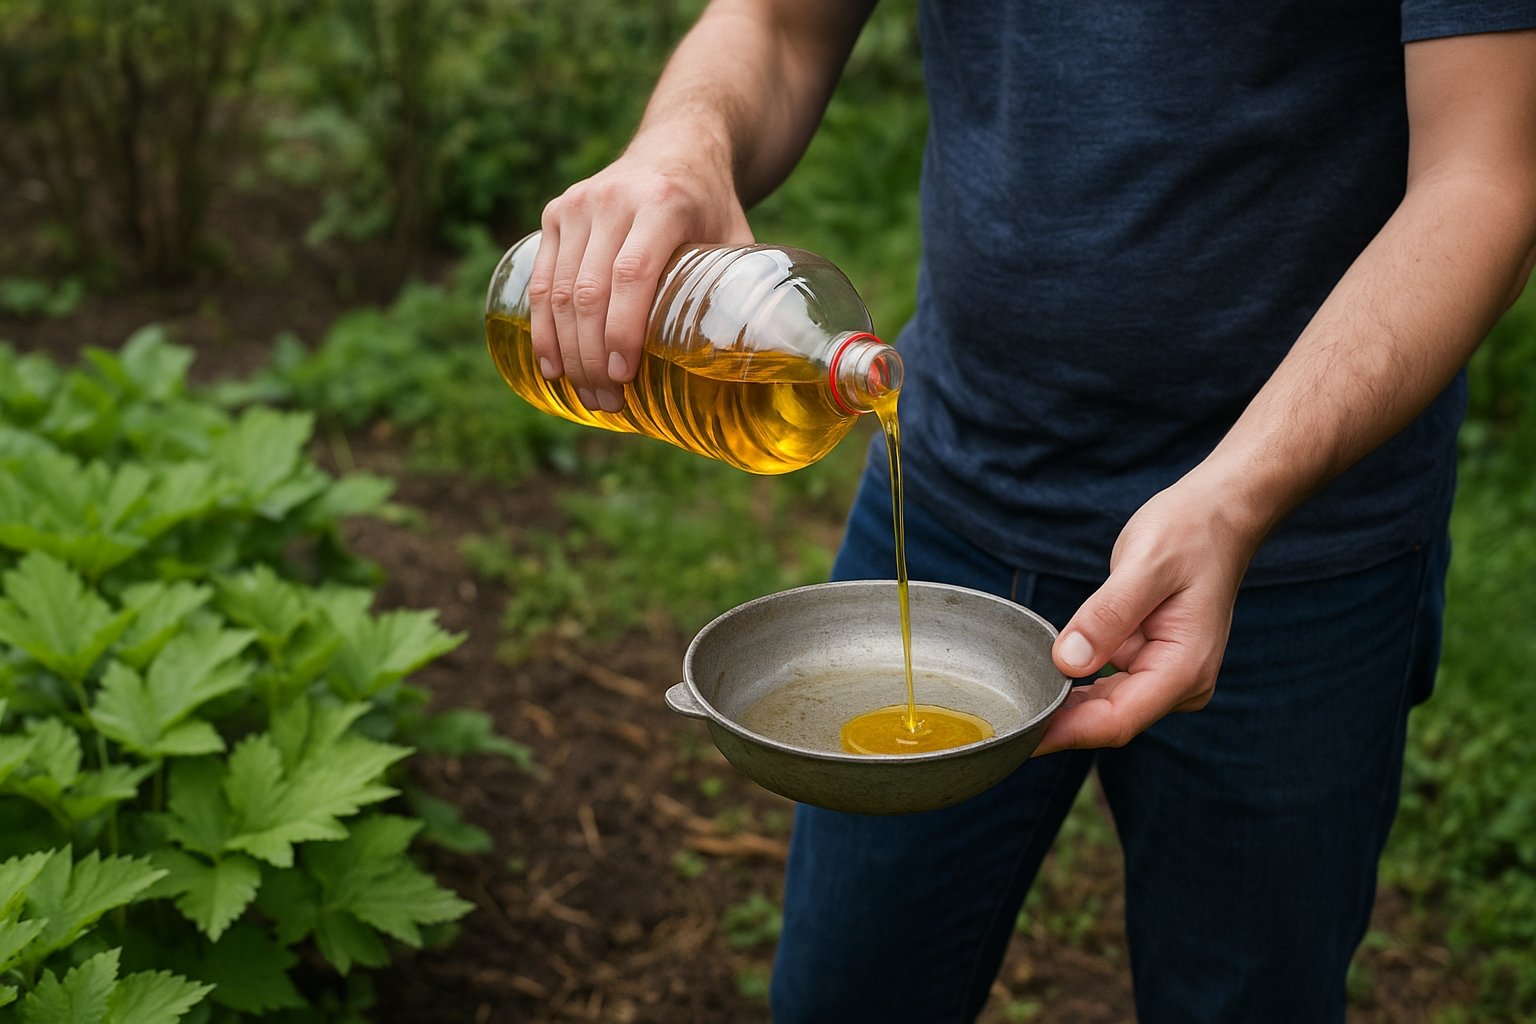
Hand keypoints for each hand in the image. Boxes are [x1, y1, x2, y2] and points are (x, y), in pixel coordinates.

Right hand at [529, 143, 752, 410]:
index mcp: (664, 203)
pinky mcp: (556, 213)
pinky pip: (541, 279)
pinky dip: (542, 327)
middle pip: (590, 291)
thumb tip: (767, 361)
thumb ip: (743, 288)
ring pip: (558, 291)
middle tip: (608, 403)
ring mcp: (578, 204)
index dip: (623, 330)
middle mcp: (614, 199)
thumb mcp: (737, 236)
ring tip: (585, 395)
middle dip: (593, 357)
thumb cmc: (712, 205)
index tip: (624, 376)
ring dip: (567, 351)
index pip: (633, 274)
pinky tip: (551, 364)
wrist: (677, 144)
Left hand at [1032, 477, 1259, 755]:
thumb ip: (1107, 615)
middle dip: (1058, 724)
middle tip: (1002, 723)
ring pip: (1104, 708)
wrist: (1217, 516)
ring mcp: (1165, 676)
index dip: (1067, 732)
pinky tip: (1039, 680)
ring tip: (1012, 705)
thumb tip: (1068, 661)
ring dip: (1062, 707)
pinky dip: (1074, 686)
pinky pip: (1106, 687)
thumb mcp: (1144, 565)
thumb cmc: (1189, 534)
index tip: (1021, 739)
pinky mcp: (1149, 663)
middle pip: (1109, 720)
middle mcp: (1180, 683)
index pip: (1118, 720)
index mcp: (1185, 668)